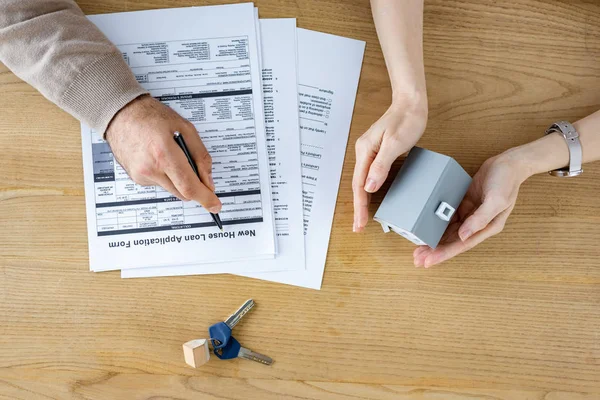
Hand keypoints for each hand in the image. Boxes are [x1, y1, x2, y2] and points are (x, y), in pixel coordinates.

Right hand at [105, 95, 221, 212]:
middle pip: (182, 193)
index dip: (205, 198)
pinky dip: (166, 175)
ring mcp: (141, 176)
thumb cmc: (152, 117)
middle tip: (196, 169)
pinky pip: (161, 184)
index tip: (215, 205)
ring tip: (172, 156)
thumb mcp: (186, 129)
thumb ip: (201, 157)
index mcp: (164, 153)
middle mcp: (150, 169)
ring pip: (172, 189)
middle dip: (194, 186)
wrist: (121, 114)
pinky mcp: (137, 179)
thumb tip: (208, 181)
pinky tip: (160, 157)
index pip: (188, 186)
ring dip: (179, 179)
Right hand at [353, 100, 426, 231]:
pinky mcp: (378, 153)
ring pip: (363, 181)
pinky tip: (372, 196)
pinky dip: (370, 189)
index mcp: (365, 151)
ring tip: (363, 217)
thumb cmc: (406, 120)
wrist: (410, 103)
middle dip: (358, 207)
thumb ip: (381, 166)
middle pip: (358, 185)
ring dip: (363, 200)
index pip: (359, 184)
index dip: (359, 206)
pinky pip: (371, 175)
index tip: (360, 222)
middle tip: (359, 226)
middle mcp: (364, 152)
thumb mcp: (395, 143)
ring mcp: (370, 152)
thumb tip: (369, 187)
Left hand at [413, 150, 529, 267]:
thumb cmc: (507, 181)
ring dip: (434, 240)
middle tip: (417, 259)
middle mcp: (477, 224)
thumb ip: (480, 218)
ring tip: (418, 249)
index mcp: (487, 227)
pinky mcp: (465, 204)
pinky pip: (448, 218)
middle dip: (435, 251)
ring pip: (448, 232)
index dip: (444, 254)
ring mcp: (470, 214)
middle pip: (452, 241)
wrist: (508, 163)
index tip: (429, 261)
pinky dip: (437, 224)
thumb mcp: (496, 200)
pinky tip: (425, 228)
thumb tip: (464, 235)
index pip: (461, 245)